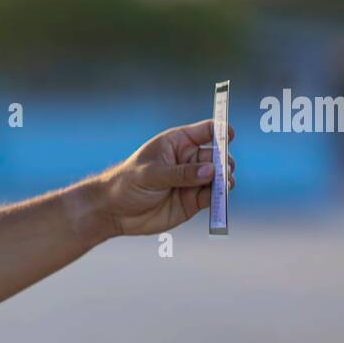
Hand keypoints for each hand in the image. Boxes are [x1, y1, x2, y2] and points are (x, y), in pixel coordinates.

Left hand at [94, 119, 235, 236]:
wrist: (114, 211)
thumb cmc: (128, 184)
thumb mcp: (151, 174)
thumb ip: (180, 173)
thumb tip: (211, 171)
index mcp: (178, 143)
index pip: (207, 130)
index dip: (221, 131)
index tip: (229, 137)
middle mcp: (190, 160)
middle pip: (218, 156)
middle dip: (224, 162)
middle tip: (221, 172)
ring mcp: (193, 181)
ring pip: (219, 177)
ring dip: (225, 180)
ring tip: (223, 185)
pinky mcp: (194, 201)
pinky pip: (213, 197)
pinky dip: (219, 198)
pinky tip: (219, 199)